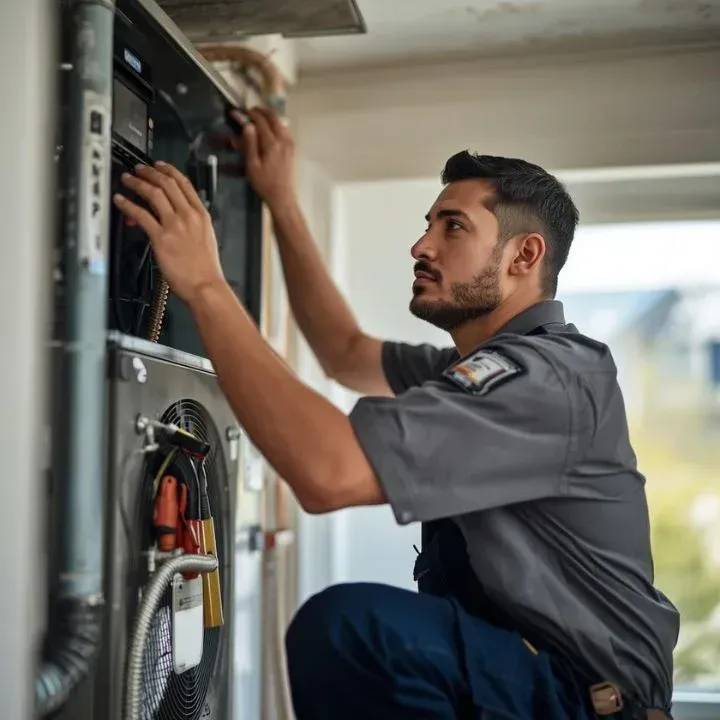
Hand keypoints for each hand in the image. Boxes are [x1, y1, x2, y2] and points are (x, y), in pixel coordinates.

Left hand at [113, 162, 225, 304]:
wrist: (205, 285)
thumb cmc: (206, 268)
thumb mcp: (206, 238)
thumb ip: (193, 224)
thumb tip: (178, 216)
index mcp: (201, 215)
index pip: (184, 184)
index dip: (169, 170)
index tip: (159, 166)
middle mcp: (188, 216)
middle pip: (167, 183)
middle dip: (150, 172)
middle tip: (138, 169)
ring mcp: (174, 225)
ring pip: (153, 193)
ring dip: (137, 183)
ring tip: (127, 180)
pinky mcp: (161, 238)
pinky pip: (140, 214)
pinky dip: (127, 204)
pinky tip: (120, 200)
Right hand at [233, 107, 295, 210]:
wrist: (283, 197)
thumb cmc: (265, 184)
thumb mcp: (252, 166)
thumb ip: (250, 144)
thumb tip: (247, 125)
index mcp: (272, 144)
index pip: (261, 121)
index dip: (250, 114)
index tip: (241, 111)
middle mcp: (283, 140)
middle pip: (274, 117)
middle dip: (262, 111)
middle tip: (251, 111)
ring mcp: (290, 144)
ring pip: (281, 122)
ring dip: (270, 116)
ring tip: (259, 117)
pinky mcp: (293, 149)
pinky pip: (285, 130)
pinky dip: (277, 124)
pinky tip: (271, 129)